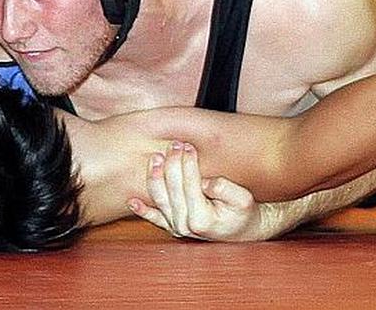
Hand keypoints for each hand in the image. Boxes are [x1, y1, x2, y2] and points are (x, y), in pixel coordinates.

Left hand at [128, 141, 260, 240]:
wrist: (242, 231)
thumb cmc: (243, 213)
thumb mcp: (243, 200)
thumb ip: (225, 189)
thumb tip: (206, 182)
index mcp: (202, 219)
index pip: (189, 185)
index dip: (188, 163)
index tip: (188, 146)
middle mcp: (185, 226)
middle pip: (172, 189)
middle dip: (173, 163)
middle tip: (175, 144)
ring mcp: (176, 228)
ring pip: (159, 199)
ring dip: (155, 177)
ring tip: (155, 158)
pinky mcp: (171, 227)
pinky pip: (154, 218)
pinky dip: (142, 210)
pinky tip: (132, 201)